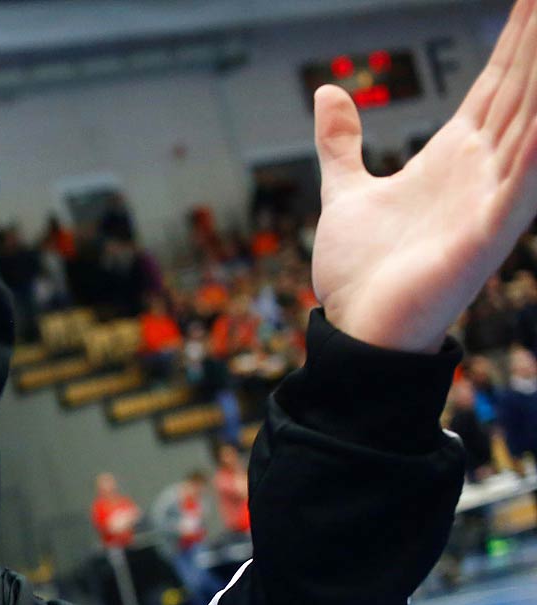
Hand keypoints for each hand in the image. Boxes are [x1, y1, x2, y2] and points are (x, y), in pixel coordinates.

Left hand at [312, 0, 536, 351]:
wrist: (357, 331)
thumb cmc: (361, 273)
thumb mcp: (344, 191)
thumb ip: (341, 144)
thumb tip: (328, 92)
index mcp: (453, 158)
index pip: (497, 86)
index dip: (516, 43)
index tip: (528, 1)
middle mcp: (482, 171)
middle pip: (522, 92)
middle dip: (536, 47)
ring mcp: (491, 199)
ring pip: (532, 125)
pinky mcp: (489, 231)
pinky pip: (526, 180)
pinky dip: (536, 148)